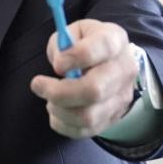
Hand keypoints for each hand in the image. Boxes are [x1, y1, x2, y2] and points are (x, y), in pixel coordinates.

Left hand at [30, 20, 137, 137]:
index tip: (57, 64)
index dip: (77, 56)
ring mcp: (121, 98)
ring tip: (50, 99)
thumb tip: (60, 65)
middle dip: (59, 92)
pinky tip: (56, 110)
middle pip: (94, 90)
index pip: (103, 47)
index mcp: (115, 40)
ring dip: (59, 110)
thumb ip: (63, 43)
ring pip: (88, 116)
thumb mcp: (74, 32)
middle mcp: (124, 70)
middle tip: (38, 85)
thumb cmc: (86, 45)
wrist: (109, 64)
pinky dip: (62, 124)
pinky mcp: (111, 118)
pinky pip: (84, 130)